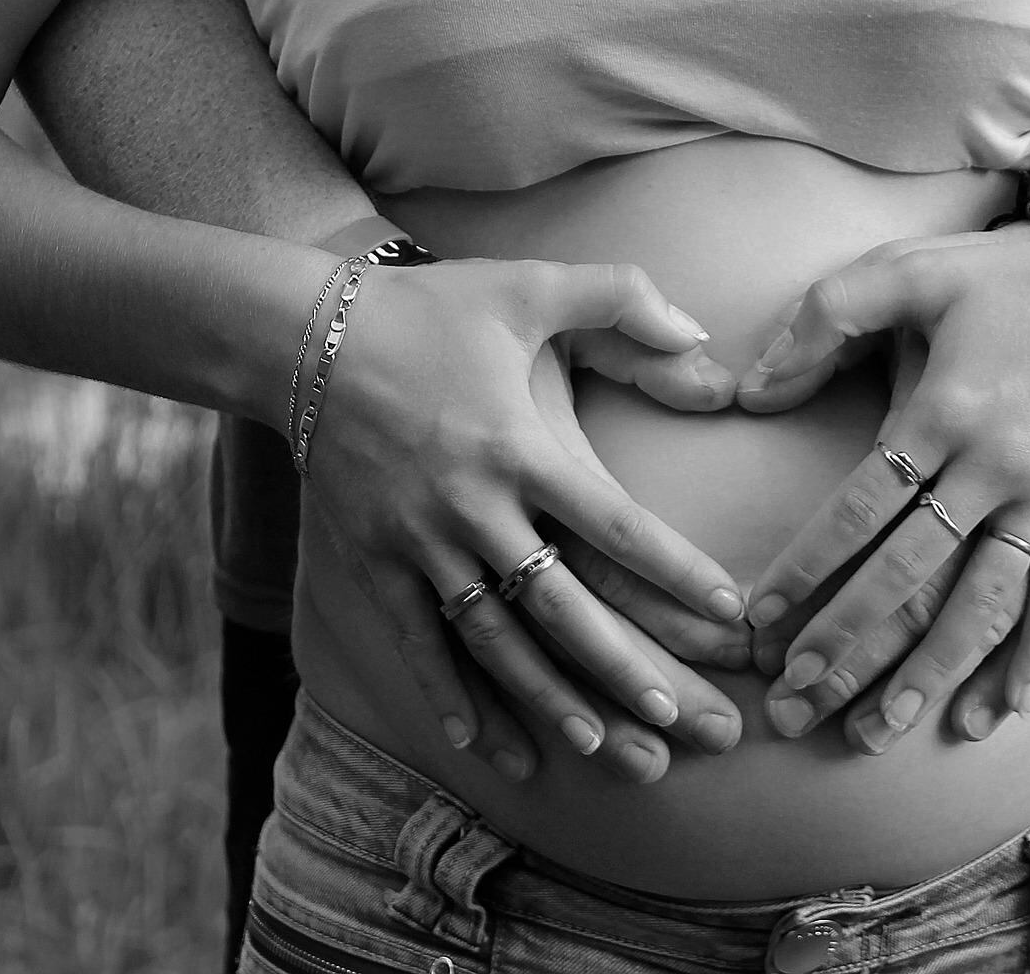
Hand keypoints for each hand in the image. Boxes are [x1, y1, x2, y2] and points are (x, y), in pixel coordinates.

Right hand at [304, 258, 748, 778]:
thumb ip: (620, 296)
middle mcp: (472, 506)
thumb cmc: (424, 308)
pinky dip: (448, 695)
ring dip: (542, 697)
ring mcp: (417, 542)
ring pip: (490, 639)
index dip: (677, 572)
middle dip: (619, 664)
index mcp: (520, 446)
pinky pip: (415, 642)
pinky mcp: (371, 560)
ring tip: (595, 745)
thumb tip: (700, 331)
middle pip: (558, 603)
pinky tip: (480, 744)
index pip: (618, 525)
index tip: (729, 613)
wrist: (300, 335)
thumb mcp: (527, 284)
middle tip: (673, 716)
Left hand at [736, 226, 1029, 736]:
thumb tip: (750, 389)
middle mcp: (1000, 465)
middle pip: (911, 574)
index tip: (761, 619)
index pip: (860, 508)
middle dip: (849, 641)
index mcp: (947, 408)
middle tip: (795, 698)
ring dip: (929, 672)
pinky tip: (1002, 712)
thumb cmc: (1019, 280)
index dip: (807, 569)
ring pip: (984, 603)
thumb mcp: (916, 269)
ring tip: (879, 729)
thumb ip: (825, 316)